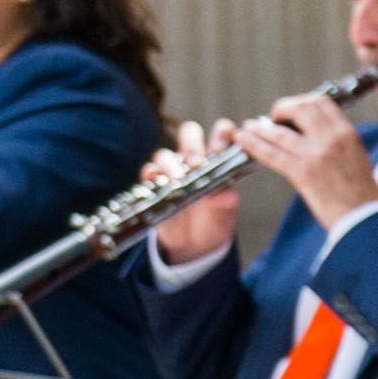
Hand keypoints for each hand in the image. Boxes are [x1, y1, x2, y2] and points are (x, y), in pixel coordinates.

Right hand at [149, 125, 250, 271]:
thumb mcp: (225, 215)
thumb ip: (226, 202)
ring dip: (172, 164)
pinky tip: (155, 178)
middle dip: (194, 144)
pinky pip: (149, 172)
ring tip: (179, 179)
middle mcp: (194, 160)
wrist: (194, 245)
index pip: (221, 136)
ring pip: (166, 154)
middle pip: (189, 134)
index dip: (224, 132)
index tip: (228, 138)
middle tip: (199, 163)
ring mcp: (172, 171)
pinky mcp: (155, 184)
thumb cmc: (214, 222)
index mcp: (218, 161)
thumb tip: (224, 195)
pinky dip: (151, 173)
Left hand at [232, 88, 377, 227]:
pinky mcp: (303, 173)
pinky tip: (243, 140)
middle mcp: (332, 138)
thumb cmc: (361, 191)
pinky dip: (254, 145)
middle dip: (281, 109)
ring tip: (248, 128)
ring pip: (280, 132)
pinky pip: (273, 154)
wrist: (366, 217)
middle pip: (300, 108)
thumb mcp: (355, 155)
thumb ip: (336, 140)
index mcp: (346, 132)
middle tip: (273, 118)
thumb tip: (312, 132)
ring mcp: (316, 154)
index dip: (301, 102)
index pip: (321, 102)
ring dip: (260, 128)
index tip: (292, 111)